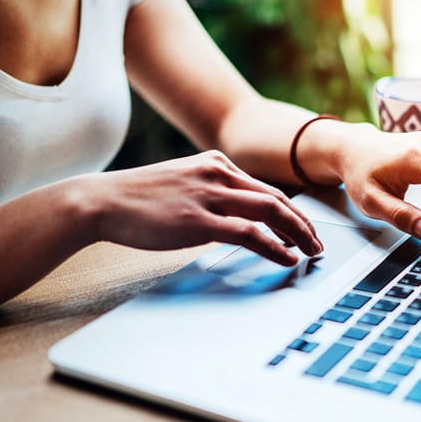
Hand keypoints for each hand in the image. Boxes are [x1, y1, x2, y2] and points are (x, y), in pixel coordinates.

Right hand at [79, 150, 322, 264]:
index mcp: (217, 164)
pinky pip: (250, 233)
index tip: (305, 230)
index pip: (266, 189)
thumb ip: (211, 192)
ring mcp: (210, 195)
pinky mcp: (200, 220)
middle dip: (303, 224)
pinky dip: (274, 246)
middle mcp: (219, 174)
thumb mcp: (183, 184)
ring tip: (311, 252)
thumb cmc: (138, 199)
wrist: (102, 201)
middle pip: (277, 198)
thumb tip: (234, 217)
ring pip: (271, 211)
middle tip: (318, 244)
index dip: (292, 212)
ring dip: (298, 234)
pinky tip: (287, 258)